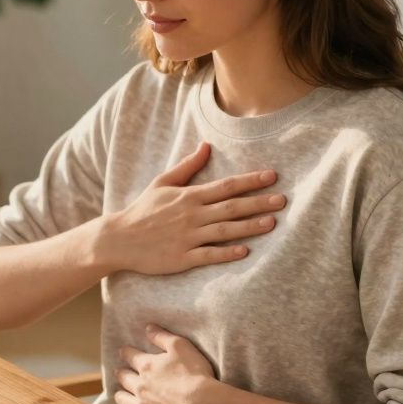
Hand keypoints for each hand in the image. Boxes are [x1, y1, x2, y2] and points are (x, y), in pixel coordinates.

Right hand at [94, 142, 285, 274]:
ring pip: (224, 230)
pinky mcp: (182, 257)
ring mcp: (187, 237)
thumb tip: (206, 146)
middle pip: (231, 207)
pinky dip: (226, 253)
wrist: (119, 239)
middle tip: (283, 200)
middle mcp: (191, 215)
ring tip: (272, 223)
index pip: (225, 186)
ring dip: (249, 226)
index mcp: (189, 196)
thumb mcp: (162, 183)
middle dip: (258, 202)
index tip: (272, 176)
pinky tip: (245, 251)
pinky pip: (208, 255)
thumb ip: (187, 166)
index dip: (250, 181)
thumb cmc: (143, 210)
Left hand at [114, 324, 220, 403]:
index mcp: (147, 365)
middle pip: (124, 378)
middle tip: (120, 372)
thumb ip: (162, 336)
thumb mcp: (180, 346)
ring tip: (121, 394)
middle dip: (122, 373)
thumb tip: (148, 327)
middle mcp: (139, 385)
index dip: (126, 352)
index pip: (130, 355)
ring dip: (121, 395)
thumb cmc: (194, 374)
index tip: (124, 351)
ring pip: (123, 399)